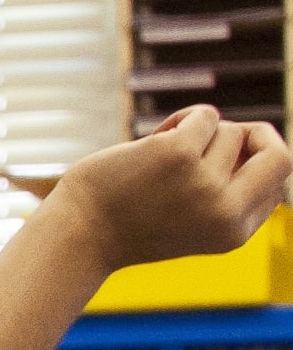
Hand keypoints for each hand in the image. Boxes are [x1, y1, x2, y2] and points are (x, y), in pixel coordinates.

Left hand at [58, 107, 290, 271]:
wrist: (77, 235)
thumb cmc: (129, 223)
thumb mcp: (193, 221)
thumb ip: (229, 193)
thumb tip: (259, 139)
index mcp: (235, 233)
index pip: (277, 183)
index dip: (253, 165)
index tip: (222, 164)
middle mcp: (226, 212)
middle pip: (280, 156)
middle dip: (258, 137)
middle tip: (220, 138)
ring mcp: (204, 183)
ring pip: (230, 132)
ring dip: (197, 134)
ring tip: (161, 156)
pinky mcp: (178, 155)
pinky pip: (205, 115)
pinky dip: (183, 118)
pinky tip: (156, 138)